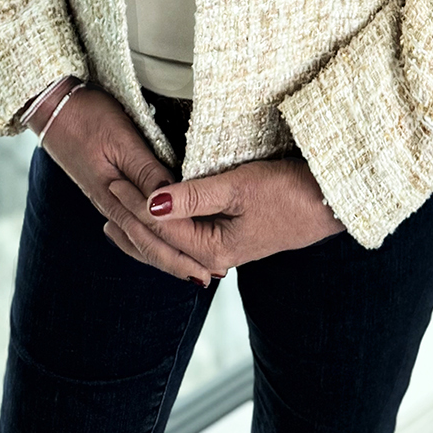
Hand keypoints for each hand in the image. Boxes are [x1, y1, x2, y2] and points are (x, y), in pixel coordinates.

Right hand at [33, 85, 218, 286]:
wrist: (50, 107)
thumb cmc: (88, 117)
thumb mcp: (123, 138)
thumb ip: (146, 171)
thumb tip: (174, 201)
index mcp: (116, 198)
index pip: (156, 237)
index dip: (184, 254)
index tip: (211, 266)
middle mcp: (111, 205)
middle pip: (148, 245)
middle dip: (179, 263)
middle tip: (211, 277)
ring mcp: (107, 199)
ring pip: (139, 238)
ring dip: (166, 253)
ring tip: (191, 265)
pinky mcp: (105, 189)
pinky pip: (130, 225)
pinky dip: (147, 239)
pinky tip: (155, 241)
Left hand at [105, 156, 342, 275]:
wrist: (328, 203)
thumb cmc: (288, 192)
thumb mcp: (239, 187)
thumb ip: (193, 196)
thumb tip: (151, 202)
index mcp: (214, 249)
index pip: (162, 226)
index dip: (134, 202)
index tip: (111, 177)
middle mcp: (214, 255)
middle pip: (162, 240)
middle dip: (130, 217)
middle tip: (104, 186)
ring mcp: (222, 247)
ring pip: (171, 239)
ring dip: (142, 224)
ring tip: (113, 210)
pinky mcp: (229, 235)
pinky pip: (185, 233)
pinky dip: (163, 223)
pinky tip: (154, 214)